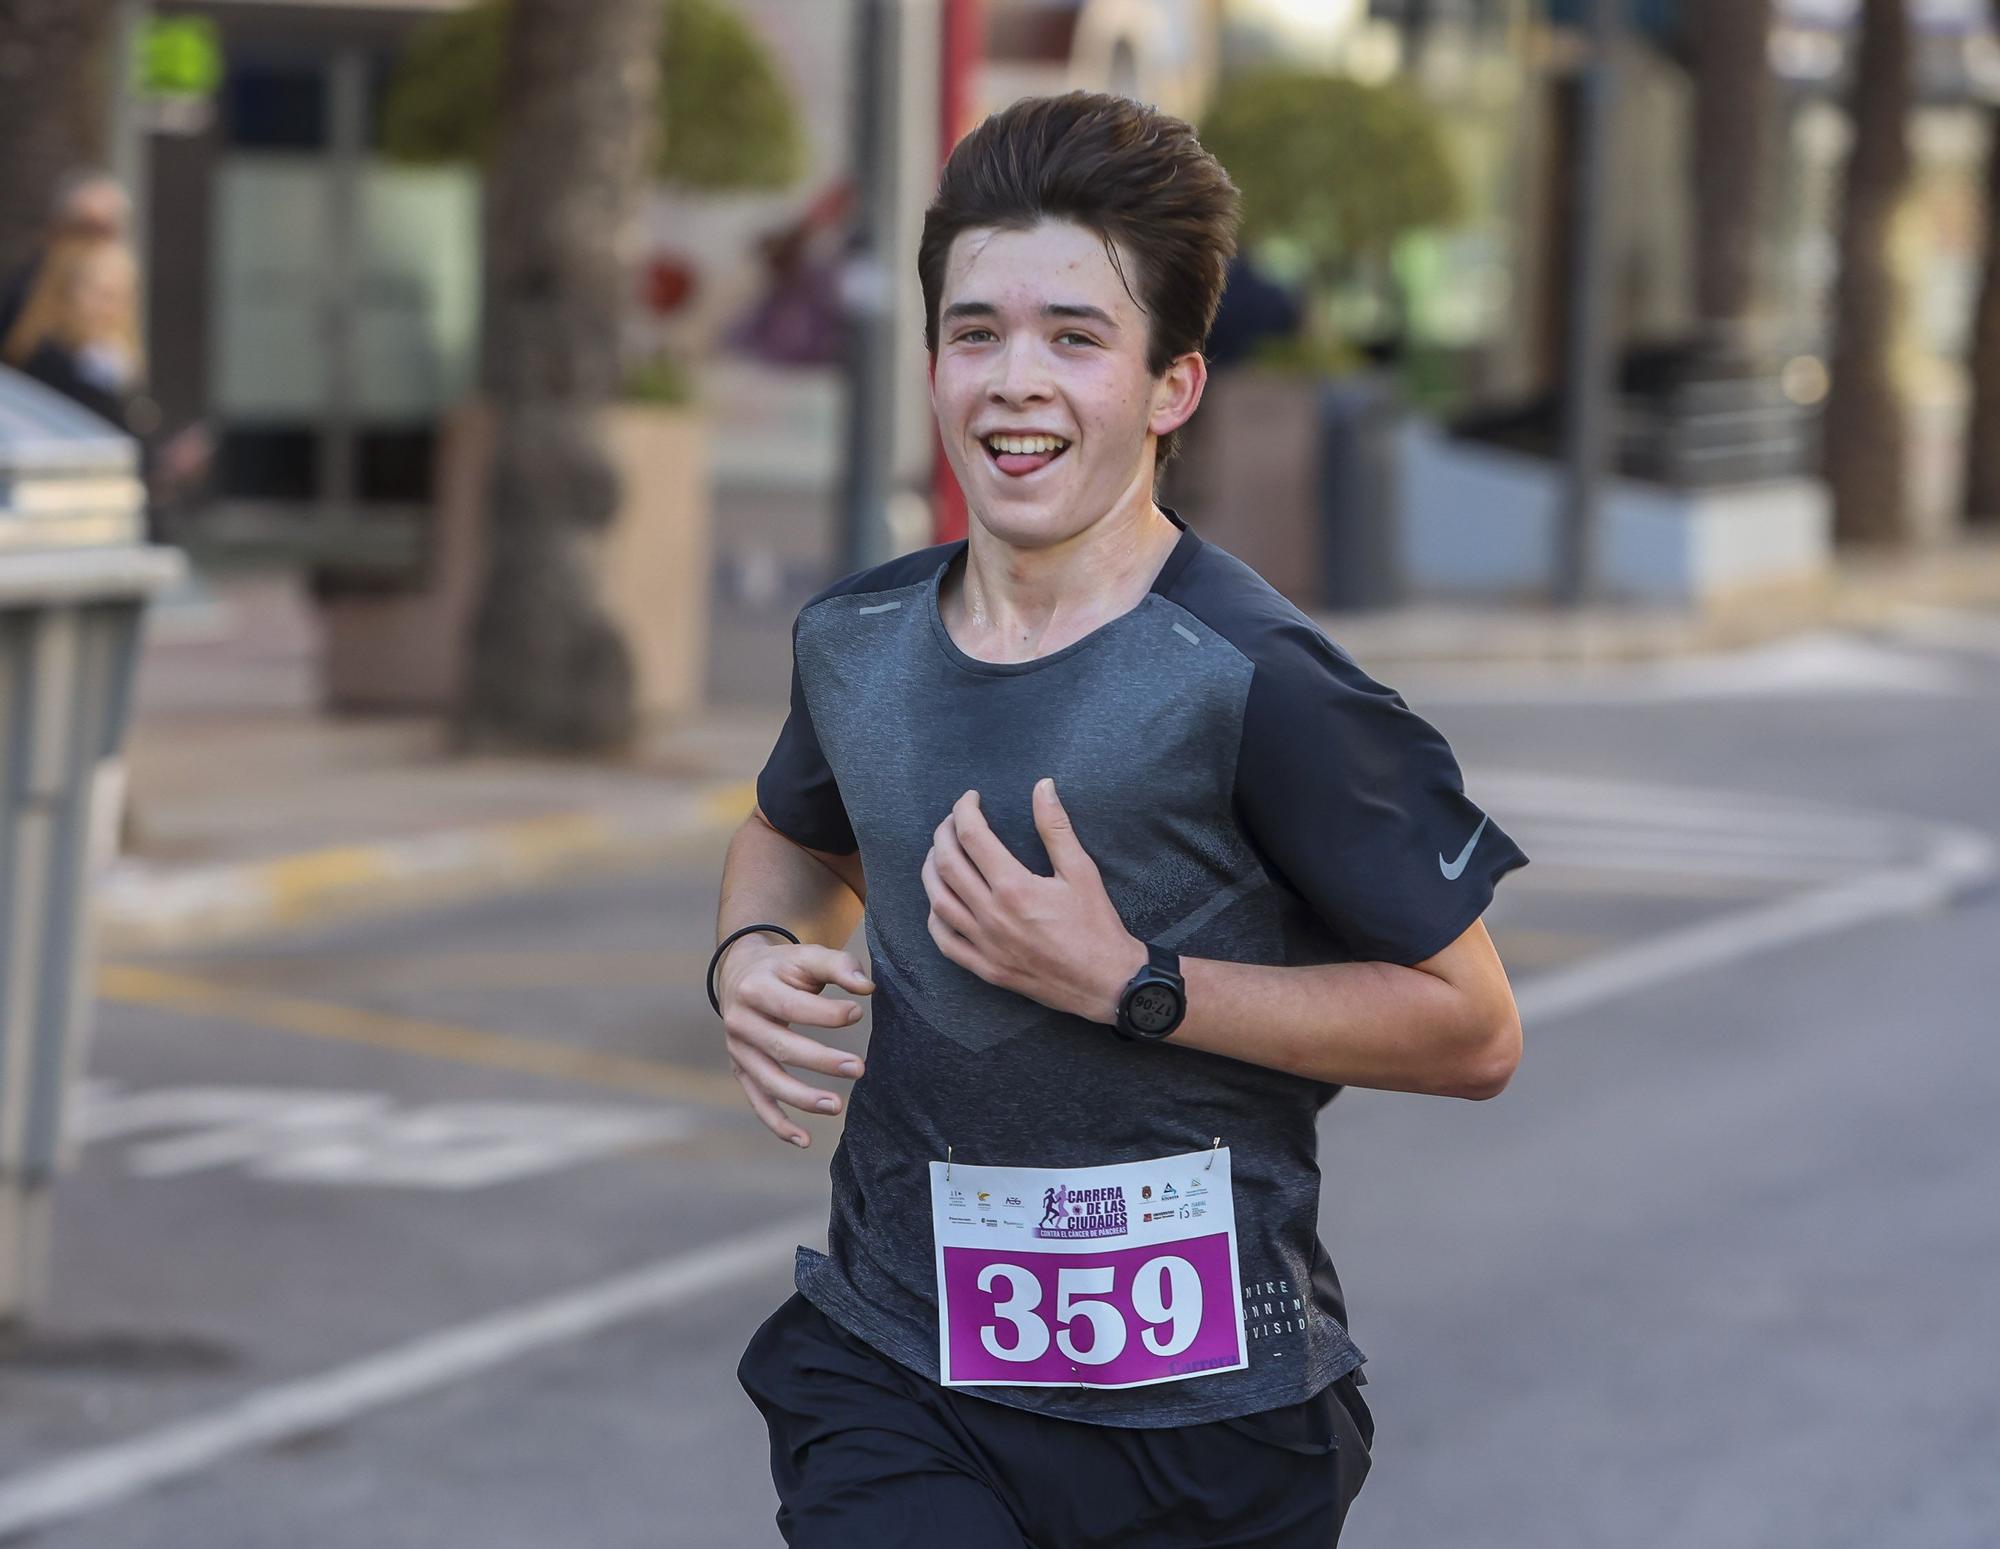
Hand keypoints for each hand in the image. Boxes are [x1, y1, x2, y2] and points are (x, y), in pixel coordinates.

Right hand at [716, 937, 872, 1147]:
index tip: (858, 1012)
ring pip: (768, 1082)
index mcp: (755, 989)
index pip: (792, 1007)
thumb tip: (869, 988)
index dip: (826, 1013)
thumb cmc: (782, 967)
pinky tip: (804, 1140)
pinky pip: (758, 1102)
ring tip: (837, 1106)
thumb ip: (839, 965)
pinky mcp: (741, 1071)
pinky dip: (778, 1125)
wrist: (739, 974)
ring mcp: (738, 1051)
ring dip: (802, 1098)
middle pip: (781, 1048)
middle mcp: (739, 1022)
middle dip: (821, 1061)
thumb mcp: (806, 956)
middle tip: (859, 1068)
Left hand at [921, 779, 1144, 1023]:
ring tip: (939, 853)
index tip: (971, 799)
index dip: (964, 810)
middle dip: (943, 834)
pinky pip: (945, 941)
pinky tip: (939, 902)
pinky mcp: (985, 968)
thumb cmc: (1096, 926)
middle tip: (952, 821)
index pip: (972, 836)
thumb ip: (1056, 827)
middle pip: (946, 864)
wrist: (1105, 983)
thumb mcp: (1081, 870)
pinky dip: (935, 917)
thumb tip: (1042, 786)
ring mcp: (984, 944)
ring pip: (937, 901)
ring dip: (931, 870)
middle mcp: (991, 915)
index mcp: (1013, 886)